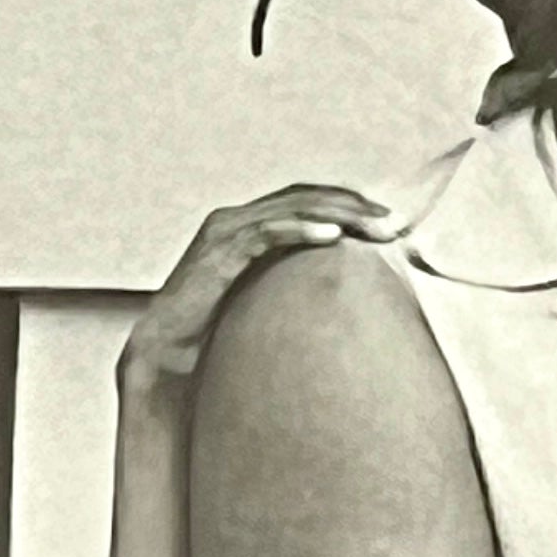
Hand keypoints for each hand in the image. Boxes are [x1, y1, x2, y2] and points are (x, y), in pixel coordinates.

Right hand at [119, 187, 402, 401]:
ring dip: (338, 216)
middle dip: (353, 208)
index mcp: (247, 227)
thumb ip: (291, 287)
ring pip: (291, 208)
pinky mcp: (218, 250)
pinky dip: (301, 231)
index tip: (387, 224)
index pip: (307, 203)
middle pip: (305, 198)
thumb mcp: (262, 305)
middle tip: (392, 223)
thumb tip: (339, 296)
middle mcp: (235, 220)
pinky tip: (332, 239)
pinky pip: (267, 232)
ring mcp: (225, 231)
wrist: (165, 357)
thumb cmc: (213, 336)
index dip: (348, 207)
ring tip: (374, 229)